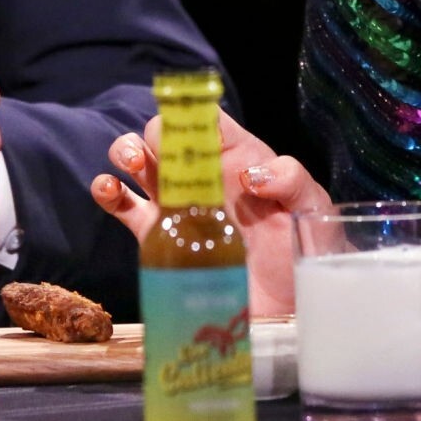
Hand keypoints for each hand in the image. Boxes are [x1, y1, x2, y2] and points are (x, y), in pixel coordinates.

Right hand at [90, 109, 326, 316]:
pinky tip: (110, 190)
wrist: (293, 308)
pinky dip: (109, 193)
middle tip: (155, 152)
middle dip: (152, 133)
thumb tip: (251, 176)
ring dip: (125, 151)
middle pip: (163, 134)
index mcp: (239, 156)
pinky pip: (124, 208)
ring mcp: (177, 206)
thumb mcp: (312, 208)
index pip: (208, 119)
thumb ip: (291, 180)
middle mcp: (203, 175)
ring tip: (133, 165)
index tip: (184, 123)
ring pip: (137, 163)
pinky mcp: (159, 239)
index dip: (190, 112)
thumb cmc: (308, 248)